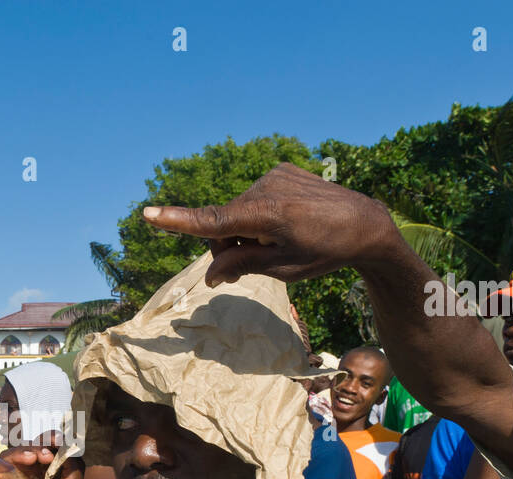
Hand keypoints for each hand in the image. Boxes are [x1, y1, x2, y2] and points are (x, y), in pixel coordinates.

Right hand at [0, 447, 82, 478]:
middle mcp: (32, 474)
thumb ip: (74, 470)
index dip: (57, 443)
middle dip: (45, 442)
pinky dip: (17, 455)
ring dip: (33, 448)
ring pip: (20, 451)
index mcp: (49, 477)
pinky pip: (4, 460)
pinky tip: (29, 459)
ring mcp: (15, 476)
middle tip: (53, 443)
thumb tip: (71, 446)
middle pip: (36, 448)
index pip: (52, 452)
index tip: (62, 440)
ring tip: (42, 456)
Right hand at [141, 162, 399, 287]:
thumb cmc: (325, 252)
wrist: (365, 224)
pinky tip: (285, 224)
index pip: (213, 222)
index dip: (178, 221)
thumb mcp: (283, 270)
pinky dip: (257, 215)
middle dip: (228, 245)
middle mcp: (267, 189)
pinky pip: (253, 199)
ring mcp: (274, 176)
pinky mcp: (281, 170)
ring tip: (277, 242)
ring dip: (244, 230)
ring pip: (237, 211)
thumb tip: (210, 274)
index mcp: (268, 216)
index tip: (147, 214)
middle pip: (223, 223)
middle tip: (252, 265)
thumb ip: (242, 266)